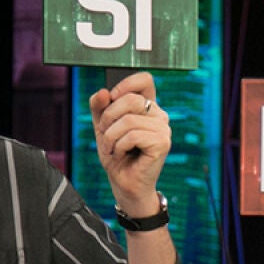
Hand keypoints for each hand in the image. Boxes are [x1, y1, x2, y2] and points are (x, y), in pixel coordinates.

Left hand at [88, 72, 170, 216]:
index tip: (112, 97)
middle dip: (108, 117)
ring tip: (111, 149)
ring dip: (110, 137)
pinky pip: (132, 135)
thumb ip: (100, 107)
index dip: (125, 84)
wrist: (124, 184)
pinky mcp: (162, 143)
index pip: (144, 80)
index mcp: (148, 108)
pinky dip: (119, 146)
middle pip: (130, 99)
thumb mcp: (102, 127)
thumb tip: (104, 92)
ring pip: (128, 120)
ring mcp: (163, 129)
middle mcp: (159, 115)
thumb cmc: (117, 156)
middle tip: (104, 134)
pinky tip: (121, 155)